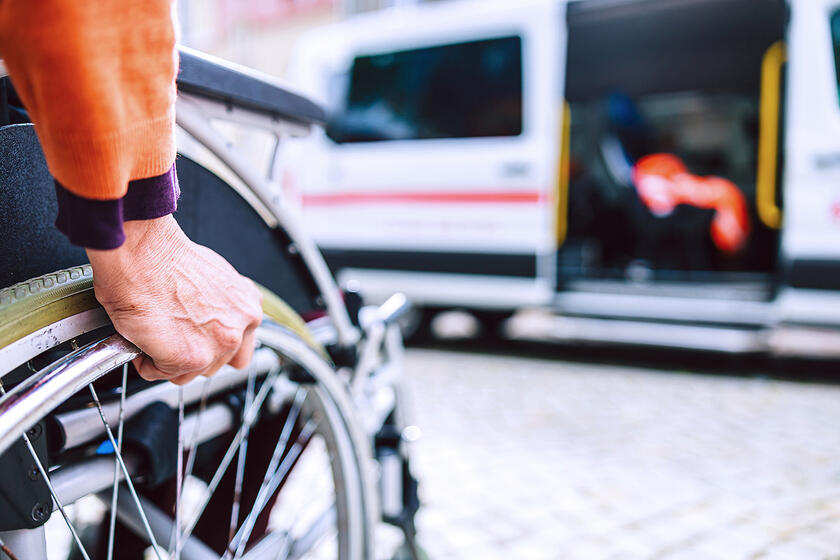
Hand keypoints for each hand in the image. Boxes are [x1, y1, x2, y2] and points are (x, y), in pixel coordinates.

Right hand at [86, 215, 263, 384]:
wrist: (142, 254)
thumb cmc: (166, 259)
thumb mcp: (213, 279)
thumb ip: (220, 308)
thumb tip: (207, 320)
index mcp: (248, 308)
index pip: (239, 348)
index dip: (211, 345)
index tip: (197, 340)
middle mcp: (241, 328)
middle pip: (214, 364)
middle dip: (189, 354)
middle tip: (170, 334)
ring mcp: (218, 346)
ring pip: (188, 373)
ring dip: (166, 359)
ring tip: (155, 331)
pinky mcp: (190, 359)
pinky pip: (160, 373)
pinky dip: (146, 361)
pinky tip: (143, 335)